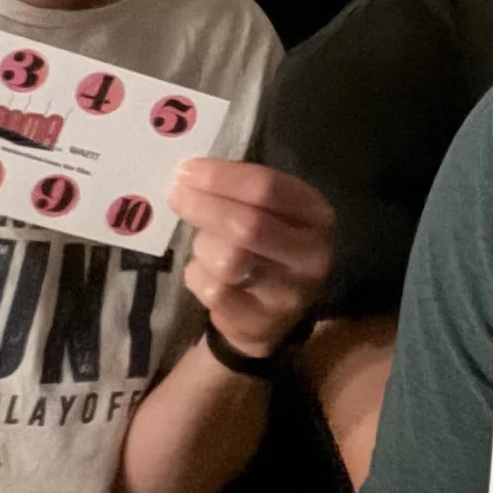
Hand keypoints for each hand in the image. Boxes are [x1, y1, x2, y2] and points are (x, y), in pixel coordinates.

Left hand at [169, 158, 333, 358]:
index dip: (223, 177)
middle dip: (204, 207)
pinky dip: (198, 276)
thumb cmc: (267, 249)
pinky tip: (204, 273)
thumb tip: (191, 175)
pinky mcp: (260, 323)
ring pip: (228, 261)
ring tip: (203, 244)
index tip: (187, 170)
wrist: (273, 317)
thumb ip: (243, 193)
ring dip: (204, 247)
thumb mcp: (273, 214)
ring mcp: (288, 293)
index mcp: (317, 216)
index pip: (269, 188)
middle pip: (248, 225)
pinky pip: (214, 292)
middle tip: (176, 195)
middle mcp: (311, 255)